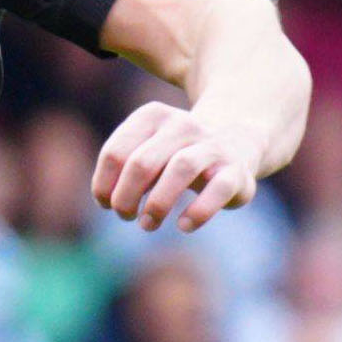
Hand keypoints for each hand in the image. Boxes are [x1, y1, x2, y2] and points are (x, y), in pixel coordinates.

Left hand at [94, 102, 264, 233]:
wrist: (237, 145)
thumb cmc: (175, 156)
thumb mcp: (144, 152)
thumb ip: (120, 170)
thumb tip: (106, 199)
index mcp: (152, 116)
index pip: (115, 153)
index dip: (104, 186)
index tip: (107, 203)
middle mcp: (183, 124)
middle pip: (142, 163)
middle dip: (125, 198)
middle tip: (125, 216)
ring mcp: (212, 145)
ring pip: (181, 167)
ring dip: (158, 204)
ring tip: (148, 224)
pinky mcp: (236, 169)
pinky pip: (219, 188)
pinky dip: (199, 211)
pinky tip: (184, 226)